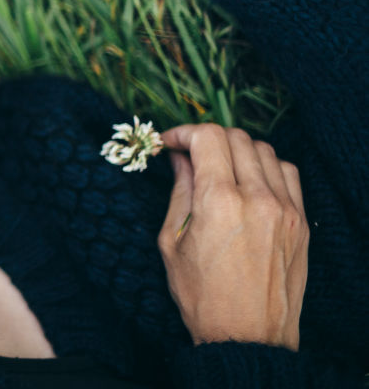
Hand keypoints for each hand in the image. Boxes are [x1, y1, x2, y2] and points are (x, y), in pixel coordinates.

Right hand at [157, 124, 308, 349]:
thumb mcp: (172, 243)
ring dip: (237, 150)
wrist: (247, 337)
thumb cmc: (203, 296)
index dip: (183, 132)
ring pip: (264, 150)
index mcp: (219, 202)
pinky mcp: (300, 222)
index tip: (170, 143)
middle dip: (207, 138)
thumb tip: (180, 159)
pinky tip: (250, 181)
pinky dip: (266, 167)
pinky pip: (288, 174)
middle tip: (190, 153)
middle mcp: (256, 198)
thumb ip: (179, 192)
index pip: (207, 138)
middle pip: (235, 137)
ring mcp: (284, 209)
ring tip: (220, 167)